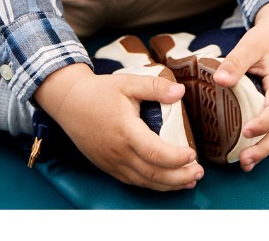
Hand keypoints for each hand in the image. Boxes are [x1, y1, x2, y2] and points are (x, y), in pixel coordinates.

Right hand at [35, 63, 203, 190]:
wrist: (69, 102)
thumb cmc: (100, 92)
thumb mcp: (128, 83)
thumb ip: (155, 87)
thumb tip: (180, 92)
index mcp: (125, 131)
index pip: (155, 153)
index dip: (177, 158)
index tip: (193, 154)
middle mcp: (118, 152)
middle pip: (153, 173)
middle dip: (180, 177)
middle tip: (199, 173)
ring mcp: (112, 162)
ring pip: (144, 182)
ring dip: (169, 185)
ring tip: (189, 181)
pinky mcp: (107, 166)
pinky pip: (133, 181)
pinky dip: (152, 185)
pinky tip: (166, 182)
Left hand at [212, 0, 268, 171]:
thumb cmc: (268, 36)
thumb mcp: (251, 43)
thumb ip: (236, 61)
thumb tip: (218, 80)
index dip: (263, 123)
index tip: (246, 132)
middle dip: (264, 148)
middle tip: (244, 161)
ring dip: (265, 148)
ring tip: (245, 163)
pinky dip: (265, 139)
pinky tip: (249, 150)